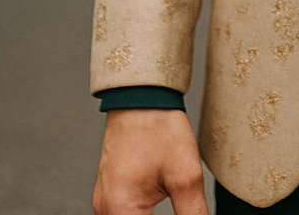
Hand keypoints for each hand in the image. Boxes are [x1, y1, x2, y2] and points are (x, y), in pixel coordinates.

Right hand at [92, 109, 208, 214]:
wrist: (142, 95)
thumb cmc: (160, 128)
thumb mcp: (185, 174)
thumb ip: (193, 213)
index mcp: (120, 209)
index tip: (188, 214)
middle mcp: (106, 209)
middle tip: (186, 210)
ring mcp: (105, 200)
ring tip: (179, 206)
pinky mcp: (110, 191)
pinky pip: (124, 213)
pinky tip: (158, 208)